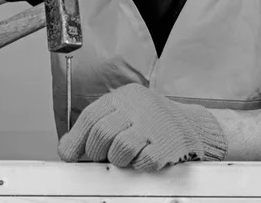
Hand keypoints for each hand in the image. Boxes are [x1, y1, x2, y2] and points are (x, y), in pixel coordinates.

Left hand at [57, 83, 227, 171]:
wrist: (193, 124)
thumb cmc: (152, 122)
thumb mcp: (125, 114)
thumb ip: (98, 126)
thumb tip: (67, 148)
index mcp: (124, 97)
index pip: (90, 116)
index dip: (76, 140)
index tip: (70, 155)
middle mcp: (139, 106)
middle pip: (101, 133)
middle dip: (96, 152)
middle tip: (103, 158)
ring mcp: (154, 124)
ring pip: (120, 150)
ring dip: (119, 160)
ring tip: (127, 158)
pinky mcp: (168, 143)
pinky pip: (143, 161)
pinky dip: (139, 165)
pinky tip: (144, 158)